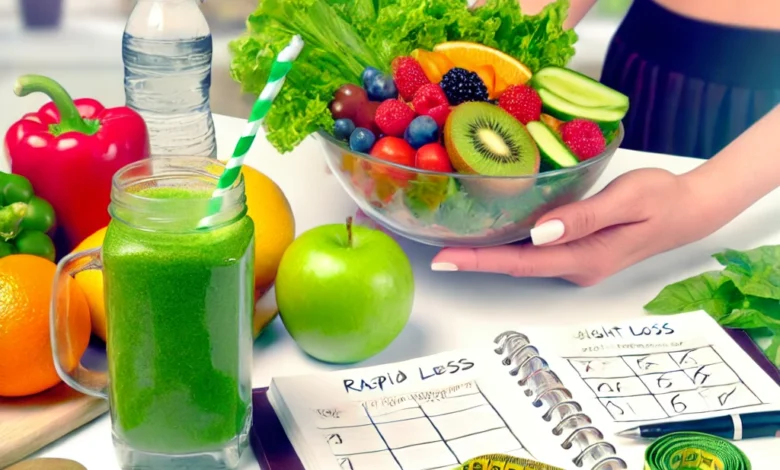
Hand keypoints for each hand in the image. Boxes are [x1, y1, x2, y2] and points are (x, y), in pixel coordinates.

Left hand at [431, 168, 721, 285]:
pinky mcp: (575, 251)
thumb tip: (540, 233)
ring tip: (448, 241)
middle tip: (433, 249)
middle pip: (514, 265)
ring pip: (521, 259)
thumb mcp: (627, 200)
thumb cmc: (661, 199)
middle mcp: (574, 267)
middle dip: (473, 259)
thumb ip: (583, 217)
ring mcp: (575, 262)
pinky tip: (487, 230)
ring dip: (486, 252)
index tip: (445, 258)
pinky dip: (507, 242)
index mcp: (584, 258)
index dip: (480, 260)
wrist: (688, 210)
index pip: (521, 262)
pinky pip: (533, 250)